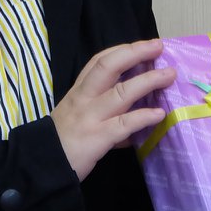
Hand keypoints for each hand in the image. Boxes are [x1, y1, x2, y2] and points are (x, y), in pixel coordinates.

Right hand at [51, 39, 174, 180]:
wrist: (41, 165)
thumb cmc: (62, 140)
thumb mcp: (77, 114)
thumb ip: (102, 108)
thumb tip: (136, 109)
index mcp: (79, 91)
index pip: (99, 61)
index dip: (123, 50)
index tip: (144, 45)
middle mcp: (84, 98)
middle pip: (109, 66)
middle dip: (135, 53)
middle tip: (158, 47)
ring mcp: (91, 117)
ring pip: (121, 92)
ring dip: (148, 81)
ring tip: (169, 75)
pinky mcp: (97, 137)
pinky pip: (124, 124)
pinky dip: (143, 117)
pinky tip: (159, 114)